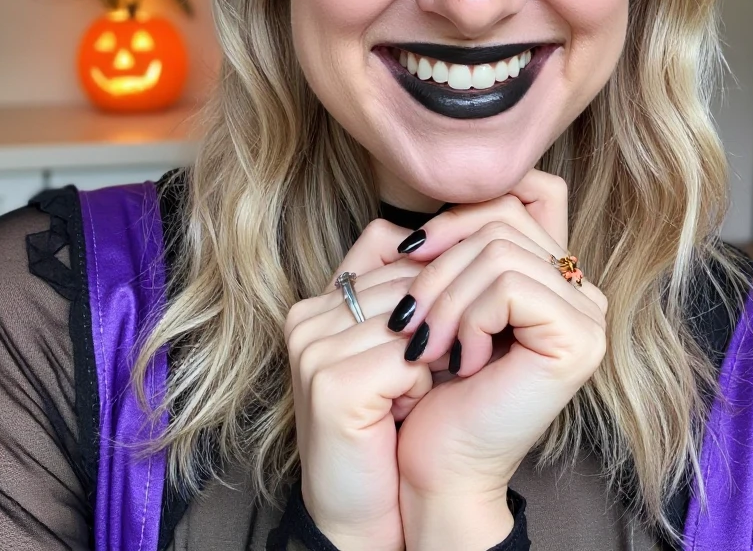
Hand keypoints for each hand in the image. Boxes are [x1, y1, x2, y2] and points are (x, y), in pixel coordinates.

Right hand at [284, 218, 453, 550]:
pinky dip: (421, 387)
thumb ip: (400, 294)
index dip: (431, 288)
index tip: (446, 324)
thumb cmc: (388, 430)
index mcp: (315, 303)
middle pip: (405, 282)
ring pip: (412, 320)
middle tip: (439, 366)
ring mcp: (312, 349)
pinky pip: (407, 359)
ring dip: (432, 358)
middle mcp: (305, 319)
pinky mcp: (332, 385)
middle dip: (437, 321)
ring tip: (416, 394)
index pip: (389, 248)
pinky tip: (404, 414)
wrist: (365, 515)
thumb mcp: (391, 353)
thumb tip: (447, 238)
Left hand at [390, 170, 607, 516]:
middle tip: (408, 318)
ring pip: (499, 251)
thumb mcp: (441, 297)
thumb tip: (429, 212)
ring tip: (424, 344)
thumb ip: (453, 245)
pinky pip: (509, 286)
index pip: (523, 194)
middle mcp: (580, 289)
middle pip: (502, 219)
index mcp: (551, 273)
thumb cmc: (432, 385)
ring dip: (445, 296)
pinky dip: (468, 317)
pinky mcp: (580, 339)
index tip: (412, 251)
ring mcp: (587, 314)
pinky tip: (458, 360)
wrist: (438, 465)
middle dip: (439, 263)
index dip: (461, 212)